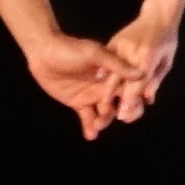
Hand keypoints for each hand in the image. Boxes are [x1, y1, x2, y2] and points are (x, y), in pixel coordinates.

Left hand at [27, 31, 141, 141]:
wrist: (43, 53)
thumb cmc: (70, 49)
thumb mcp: (95, 54)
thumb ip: (117, 65)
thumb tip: (142, 73)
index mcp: (114, 73)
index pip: (129, 88)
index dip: (134, 98)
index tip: (134, 107)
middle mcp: (106, 86)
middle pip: (119, 104)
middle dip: (120, 113)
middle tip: (116, 118)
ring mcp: (92, 96)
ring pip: (104, 113)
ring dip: (103, 121)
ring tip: (98, 126)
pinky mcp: (79, 104)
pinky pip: (87, 118)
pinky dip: (89, 127)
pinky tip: (91, 135)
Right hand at [102, 10, 181, 124]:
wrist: (159, 15)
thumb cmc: (166, 41)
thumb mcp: (166, 62)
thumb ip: (155, 80)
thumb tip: (148, 100)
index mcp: (148, 58)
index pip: (138, 84)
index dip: (131, 101)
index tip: (124, 115)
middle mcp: (134, 53)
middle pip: (123, 80)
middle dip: (119, 99)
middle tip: (114, 116)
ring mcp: (122, 46)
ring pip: (112, 70)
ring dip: (107, 87)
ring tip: (102, 102)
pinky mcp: (115, 40)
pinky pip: (107, 57)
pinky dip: (103, 69)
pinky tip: (98, 79)